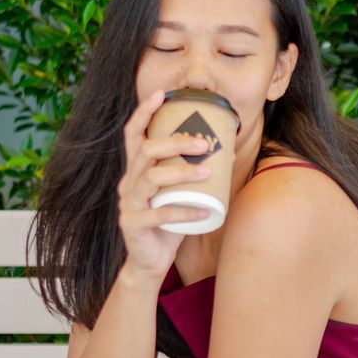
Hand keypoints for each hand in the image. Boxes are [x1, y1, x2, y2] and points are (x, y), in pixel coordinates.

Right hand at [118, 88, 233, 276]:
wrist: (150, 262)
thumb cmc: (169, 223)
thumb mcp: (180, 194)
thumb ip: (193, 172)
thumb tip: (228, 149)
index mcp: (136, 171)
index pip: (133, 134)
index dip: (144, 112)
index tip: (162, 94)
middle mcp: (128, 183)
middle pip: (146, 152)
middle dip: (175, 143)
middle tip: (204, 144)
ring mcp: (128, 204)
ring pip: (152, 180)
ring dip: (182, 173)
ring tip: (207, 172)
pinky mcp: (133, 225)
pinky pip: (160, 214)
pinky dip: (185, 212)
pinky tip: (205, 211)